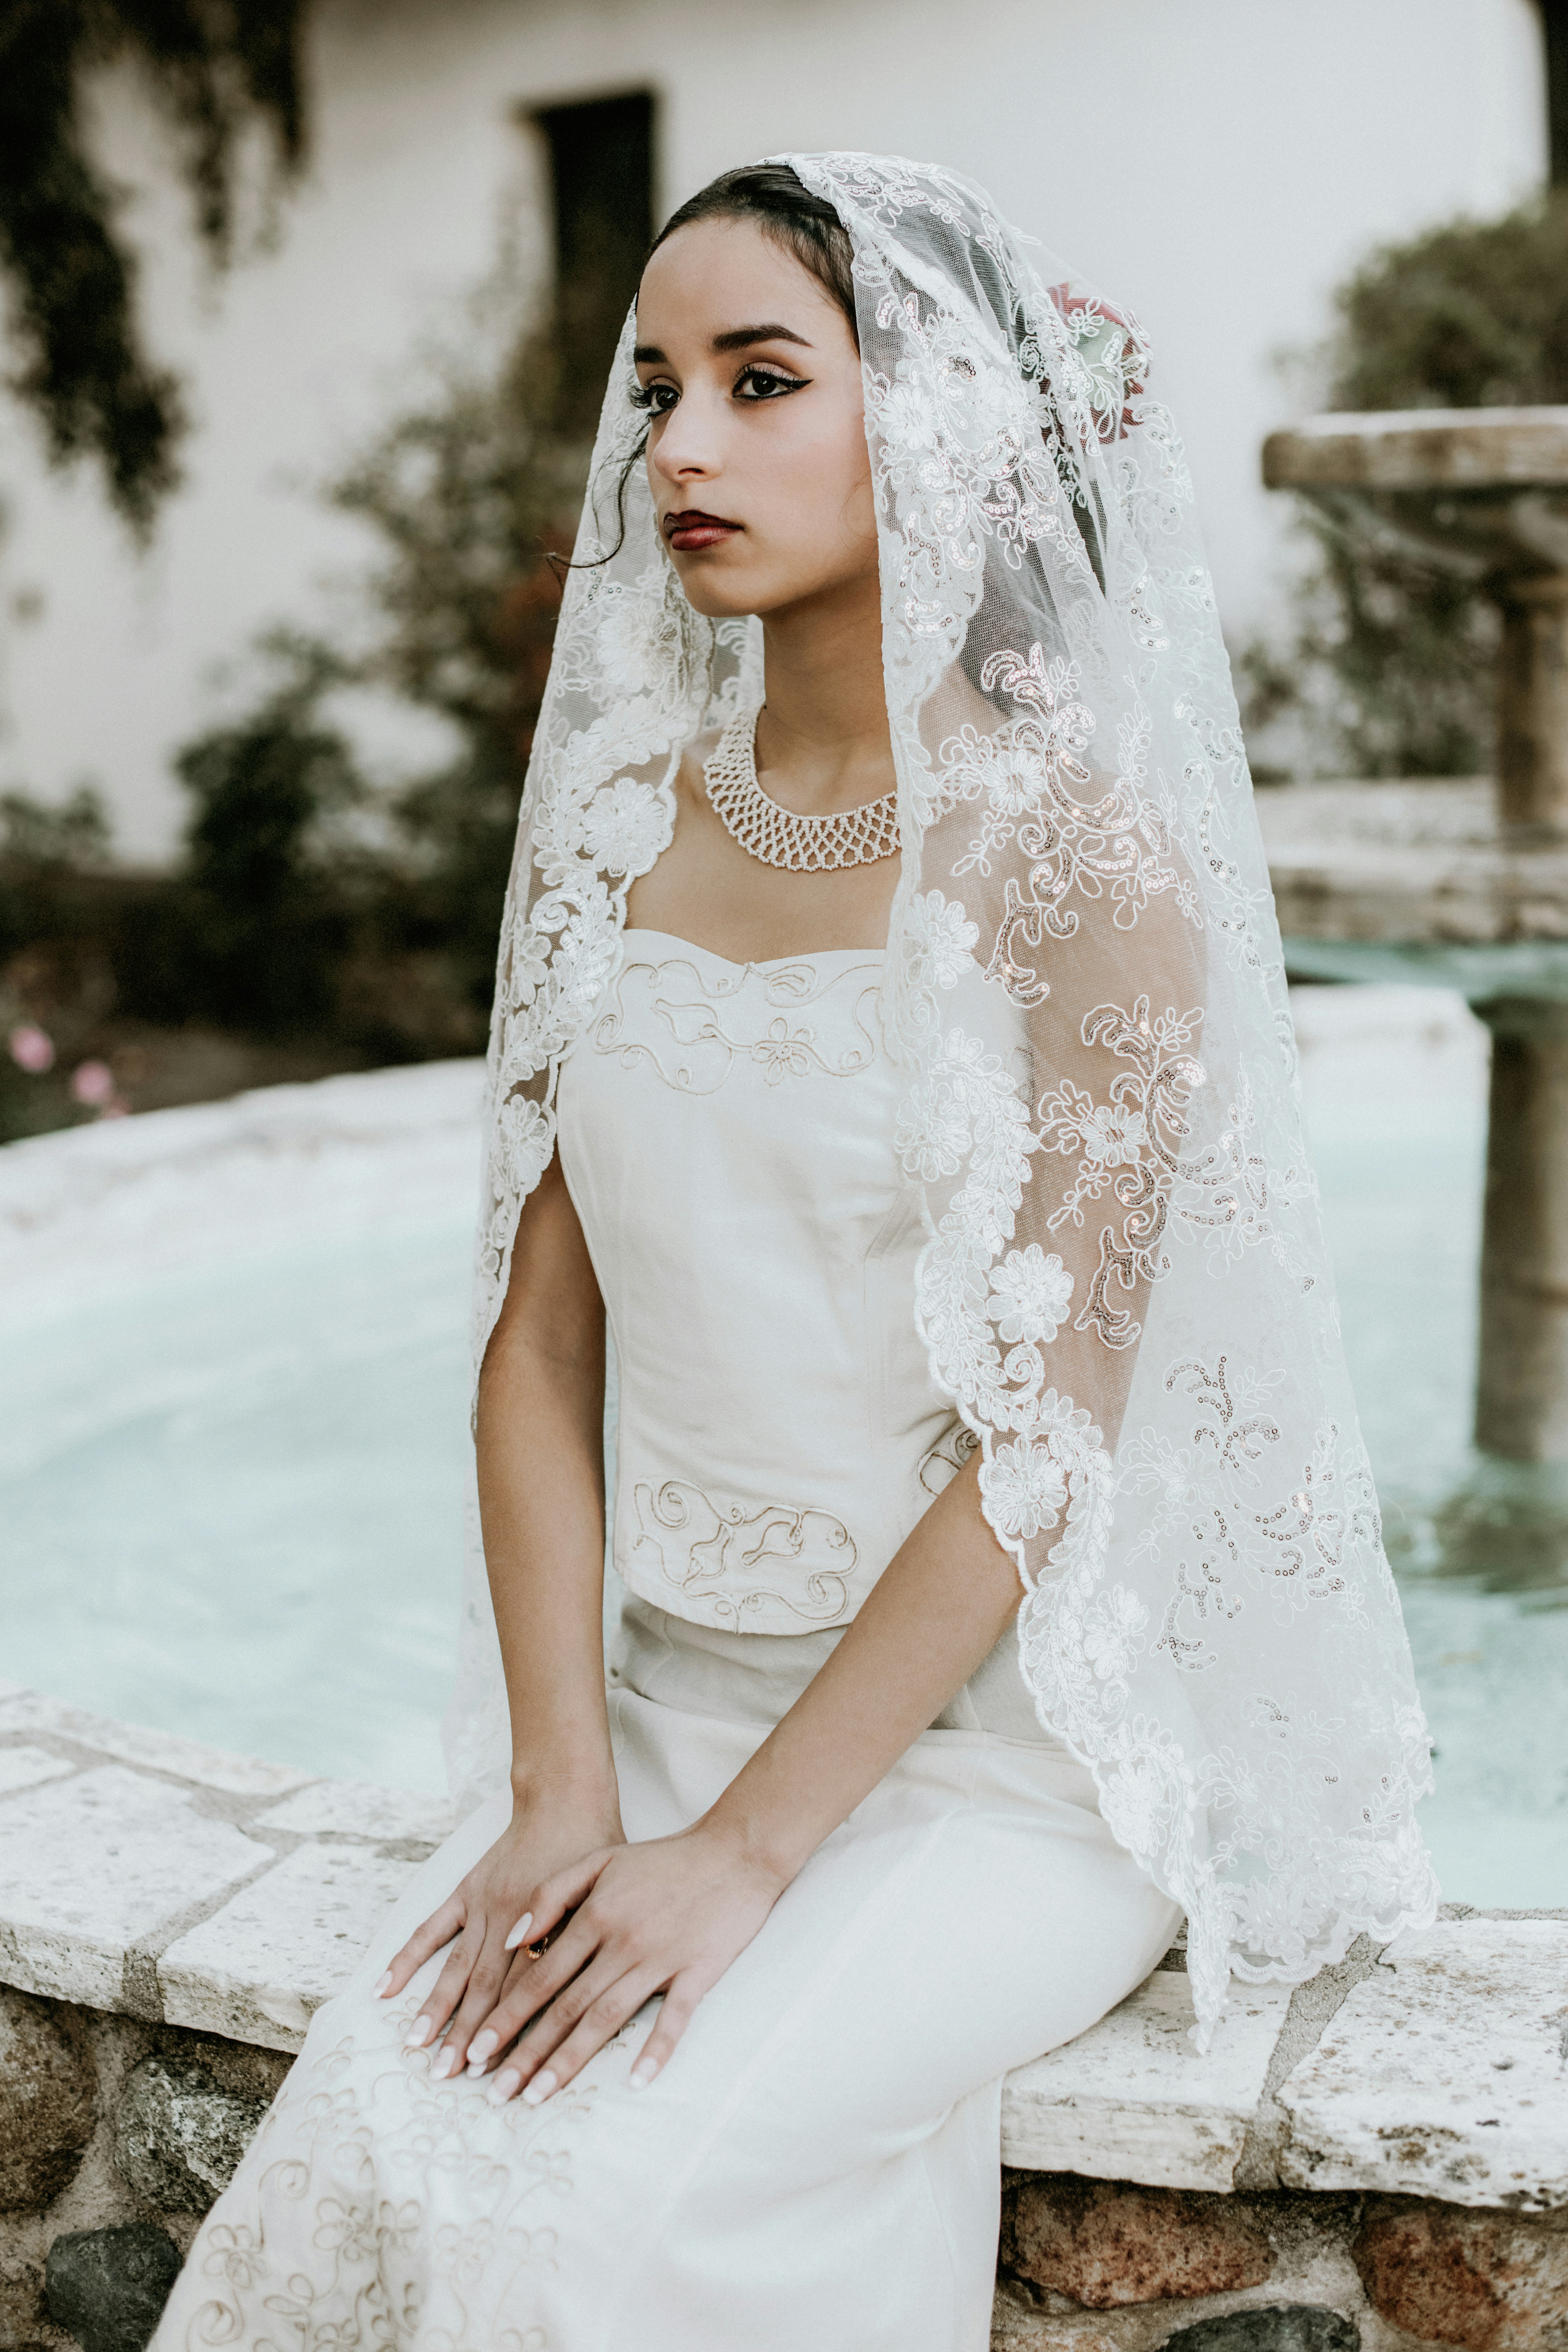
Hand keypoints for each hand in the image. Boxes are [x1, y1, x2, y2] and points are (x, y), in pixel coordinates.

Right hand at [375, 1780, 623, 2076]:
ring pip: (459, 1966)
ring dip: (437, 2007)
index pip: (526, 1994)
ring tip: (419, 2047)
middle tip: (449, 2077)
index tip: (495, 2071)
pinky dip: (409, 1957)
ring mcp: (485, 1906)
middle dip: (468, 2035)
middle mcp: (513, 1923)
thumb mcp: (607, 1901)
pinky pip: (433, 1928)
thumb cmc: (597, 1854)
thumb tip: (598, 1993)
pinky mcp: (468, 1889)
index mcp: (550, 1929)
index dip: (510, 2033)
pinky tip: (386, 1987)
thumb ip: (594, 1945)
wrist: (567, 1800)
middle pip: (488, 1989)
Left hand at [463, 1820, 785, 2103]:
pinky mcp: (698, 1971)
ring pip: (605, 2018)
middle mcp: (621, 1941)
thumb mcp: (600, 1859)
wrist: (734, 1851)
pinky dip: (657, 2050)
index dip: (506, 2016)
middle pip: (565, 2006)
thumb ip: (551, 1893)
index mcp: (595, 1914)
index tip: (477, 2053)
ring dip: (569, 2061)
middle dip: (526, 2052)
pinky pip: (675, 2017)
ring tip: (537, 2096)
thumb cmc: (662, 1858)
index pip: (539, 1976)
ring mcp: (660, 1958)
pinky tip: (637, 2082)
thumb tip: (511, 1939)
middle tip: (495, 2092)